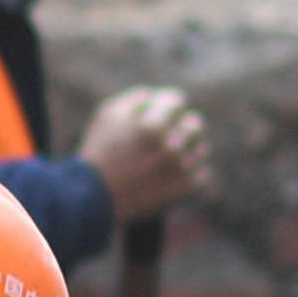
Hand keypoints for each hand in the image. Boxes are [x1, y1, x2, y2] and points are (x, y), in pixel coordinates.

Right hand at [79, 87, 209, 220]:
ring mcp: (180, 169)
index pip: (177, 101)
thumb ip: (138, 98)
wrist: (95, 199)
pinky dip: (189, 171)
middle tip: (168, 132)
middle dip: (181, 124)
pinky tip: (172, 172)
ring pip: (201, 148)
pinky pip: (202, 172)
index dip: (165, 105)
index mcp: (153, 125)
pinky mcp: (185, 189)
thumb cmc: (100, 151)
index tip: (158, 113)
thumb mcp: (108, 113)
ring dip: (187, 148)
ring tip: (167, 155)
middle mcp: (172, 146)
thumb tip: (160, 97)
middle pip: (195, 123)